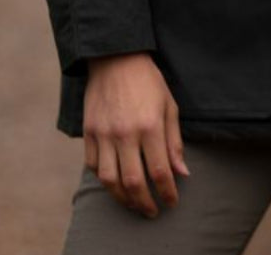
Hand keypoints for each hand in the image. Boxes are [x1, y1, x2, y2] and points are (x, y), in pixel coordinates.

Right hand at [83, 52, 189, 217]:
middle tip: (152, 211)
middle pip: (133, 183)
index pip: (160, 172)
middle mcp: (125, 133)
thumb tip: (181, 173)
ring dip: (122, 198)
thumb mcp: (169, 106)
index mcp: (150, 126)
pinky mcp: (89, 131)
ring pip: (109, 181)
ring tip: (133, 203)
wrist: (115, 57)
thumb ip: (174, 142)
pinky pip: (92, 165)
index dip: (168, 192)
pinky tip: (114, 181)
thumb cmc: (148, 81)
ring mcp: (103, 133)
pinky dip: (103, 179)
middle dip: (145, 203)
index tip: (172, 201)